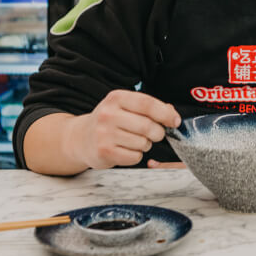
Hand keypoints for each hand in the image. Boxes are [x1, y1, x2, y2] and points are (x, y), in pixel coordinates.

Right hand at [65, 90, 179, 169]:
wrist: (81, 138)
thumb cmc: (110, 121)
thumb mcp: (126, 107)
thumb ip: (150, 107)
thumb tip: (172, 114)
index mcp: (116, 98)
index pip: (147, 104)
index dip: (165, 113)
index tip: (175, 121)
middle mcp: (108, 114)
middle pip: (148, 126)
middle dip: (158, 133)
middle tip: (155, 134)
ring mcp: (104, 133)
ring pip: (143, 143)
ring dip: (146, 145)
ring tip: (134, 141)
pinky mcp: (104, 151)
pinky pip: (135, 157)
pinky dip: (136, 155)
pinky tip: (125, 149)